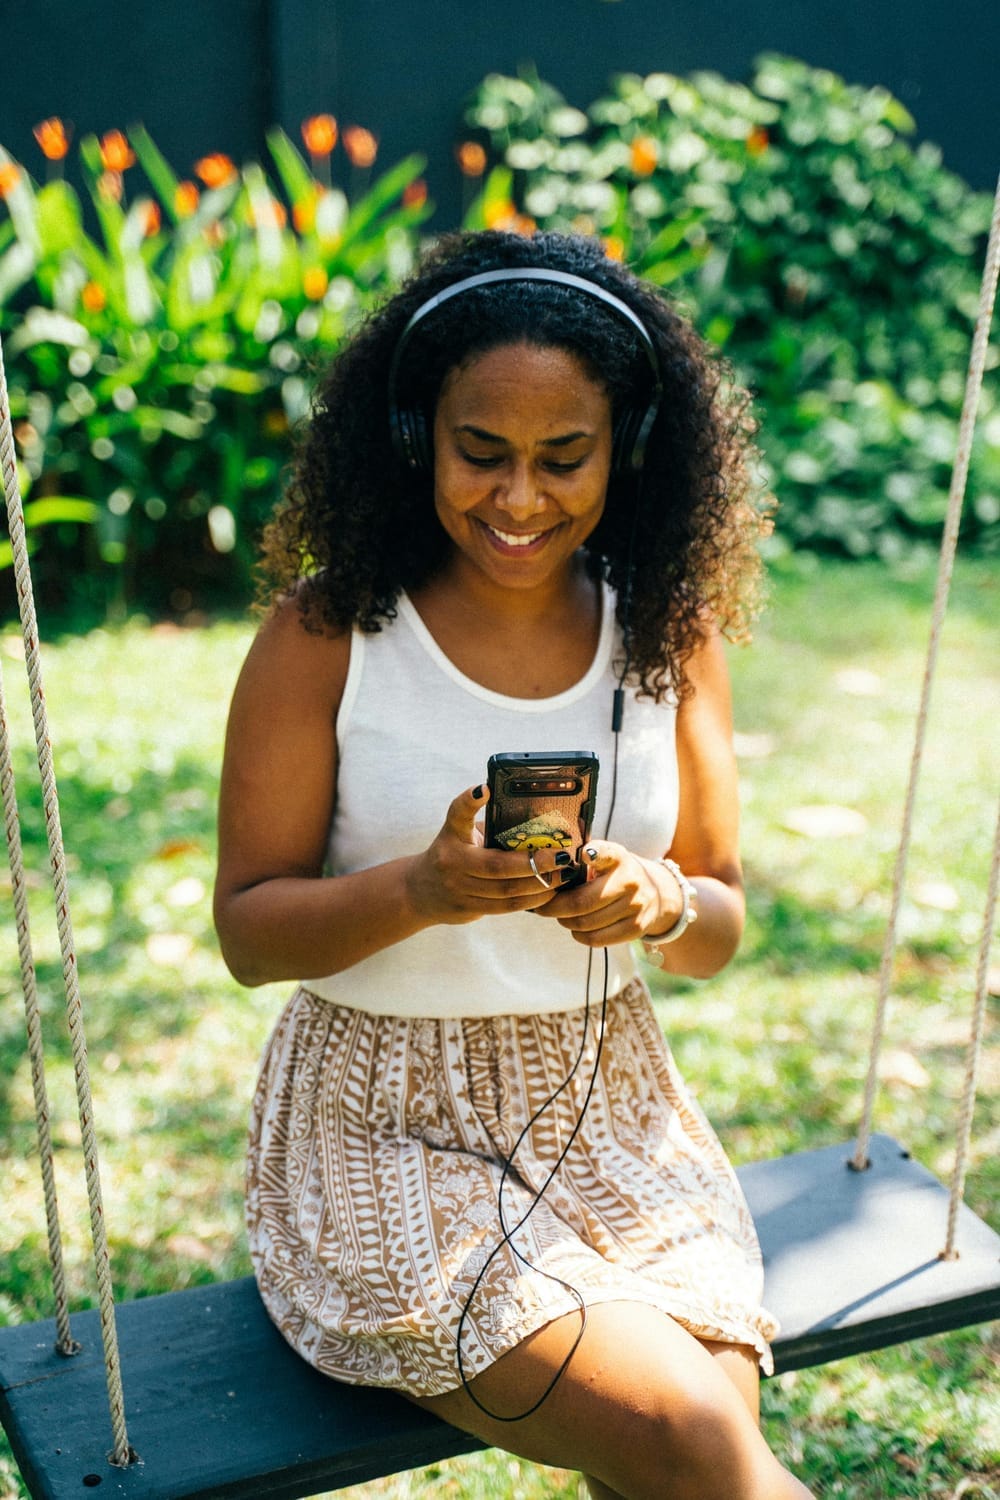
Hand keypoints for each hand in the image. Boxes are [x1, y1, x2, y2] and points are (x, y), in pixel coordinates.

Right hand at [404, 784, 574, 925]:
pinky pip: (505, 908)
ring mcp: (458, 888)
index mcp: (452, 835)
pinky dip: (531, 901)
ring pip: (506, 891)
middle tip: (562, 856)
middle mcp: (452, 861)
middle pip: (498, 865)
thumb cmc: (454, 855)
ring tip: (562, 876)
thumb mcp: (461, 835)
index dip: (470, 800)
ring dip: (539, 884)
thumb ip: (489, 829)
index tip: (485, 787)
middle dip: (535, 862)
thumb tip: (538, 821)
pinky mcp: (466, 909)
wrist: (421, 891)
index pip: (458, 813)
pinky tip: (548, 893)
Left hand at [539, 841, 681, 947]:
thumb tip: (552, 850)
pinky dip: (580, 936)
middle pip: (581, 902)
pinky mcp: (637, 927)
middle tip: (544, 907)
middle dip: (554, 907)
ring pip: (586, 923)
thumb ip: (586, 852)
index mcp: (618, 857)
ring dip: (566, 922)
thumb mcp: (607, 856)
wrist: (656, 892)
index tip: (585, 854)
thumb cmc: (617, 873)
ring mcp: (636, 906)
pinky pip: (597, 939)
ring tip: (561, 916)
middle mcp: (630, 880)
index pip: (606, 852)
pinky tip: (577, 929)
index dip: (595, 853)